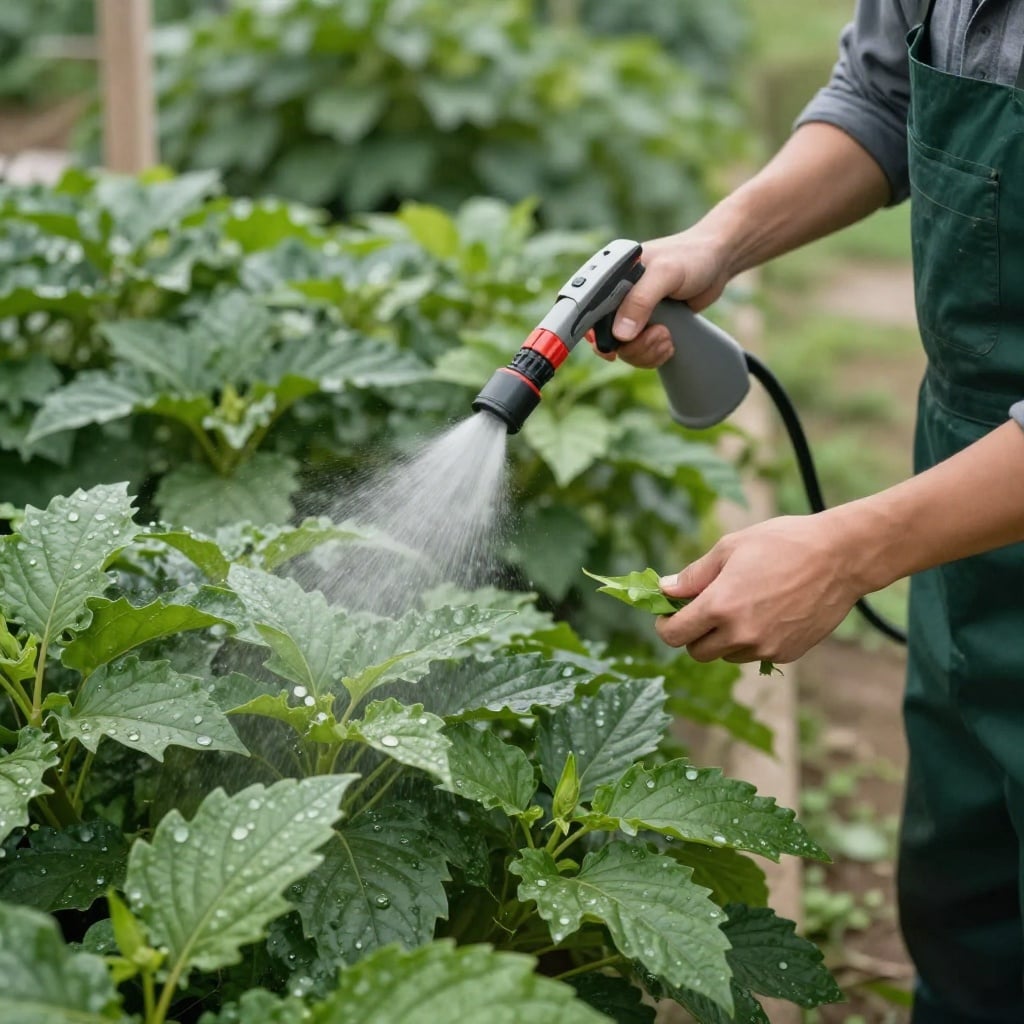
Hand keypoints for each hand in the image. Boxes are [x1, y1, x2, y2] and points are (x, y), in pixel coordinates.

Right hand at [599, 226, 732, 367]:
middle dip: (632, 346)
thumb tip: (620, 334)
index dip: (593, 332)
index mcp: (610, 275)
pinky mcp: (647, 326)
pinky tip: (669, 343)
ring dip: (646, 352)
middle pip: (605, 337)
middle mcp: (617, 296)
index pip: (587, 309)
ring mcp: (632, 313)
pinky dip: (654, 354)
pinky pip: (639, 352)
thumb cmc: (692, 257)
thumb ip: (640, 301)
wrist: (718, 262)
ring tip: (667, 337)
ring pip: (624, 349)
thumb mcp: (665, 274)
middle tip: (659, 334)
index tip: (609, 349)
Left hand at [654, 512, 868, 665]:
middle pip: (697, 652)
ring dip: (723, 638)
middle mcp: (740, 634)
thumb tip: (666, 589)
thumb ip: (694, 575)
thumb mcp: (730, 548)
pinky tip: (767, 612)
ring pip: (727, 655)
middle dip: (693, 633)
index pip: (673, 635)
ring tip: (741, 606)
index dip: (666, 625)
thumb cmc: (782, 543)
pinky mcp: (786, 653)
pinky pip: (756, 655)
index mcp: (719, 606)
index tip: (669, 614)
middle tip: (703, 610)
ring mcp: (765, 647)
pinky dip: (751, 640)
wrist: (840, 557)